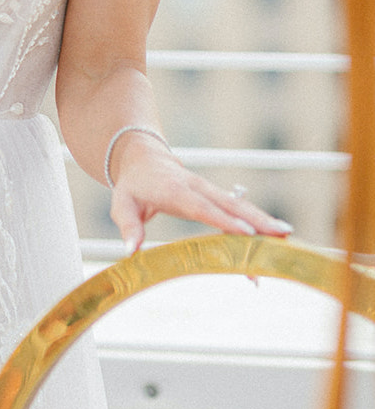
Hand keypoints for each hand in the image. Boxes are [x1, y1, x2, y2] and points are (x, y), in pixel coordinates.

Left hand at [107, 131, 292, 253]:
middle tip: (281, 234)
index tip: (246, 231)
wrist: (142, 157)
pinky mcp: (215, 197)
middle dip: (256, 220)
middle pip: (230, 204)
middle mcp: (197, 188)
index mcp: (175, 191)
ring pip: (239, 205)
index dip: (224, 219)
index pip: (201, 206)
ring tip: (287, 237)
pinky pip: (237, 211)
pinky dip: (255, 225)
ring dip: (263, 221)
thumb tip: (130, 250)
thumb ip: (127, 226)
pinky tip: (273, 240)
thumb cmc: (133, 184)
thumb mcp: (122, 203)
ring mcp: (208, 191)